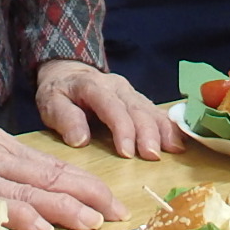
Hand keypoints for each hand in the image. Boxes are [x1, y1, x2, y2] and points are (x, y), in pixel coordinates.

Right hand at [0, 123, 127, 229]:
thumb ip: (0, 172)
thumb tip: (36, 198)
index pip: (50, 165)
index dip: (84, 182)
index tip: (109, 198)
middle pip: (48, 176)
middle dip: (87, 193)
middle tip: (116, 211)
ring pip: (29, 191)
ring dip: (64, 207)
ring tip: (92, 220)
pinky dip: (19, 215)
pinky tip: (41, 227)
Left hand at [35, 59, 183, 159]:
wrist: (69, 72)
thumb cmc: (60, 93)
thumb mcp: (51, 103)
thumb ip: (65, 118)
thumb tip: (80, 140)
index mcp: (93, 86)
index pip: (110, 106)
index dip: (121, 128)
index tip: (126, 153)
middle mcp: (116, 86)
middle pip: (135, 108)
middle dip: (146, 132)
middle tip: (152, 156)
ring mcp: (130, 92)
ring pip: (149, 109)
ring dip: (162, 130)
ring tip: (172, 150)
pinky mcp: (138, 99)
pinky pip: (157, 111)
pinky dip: (169, 126)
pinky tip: (178, 141)